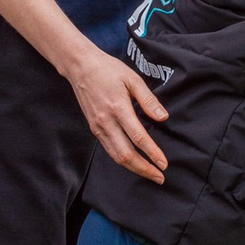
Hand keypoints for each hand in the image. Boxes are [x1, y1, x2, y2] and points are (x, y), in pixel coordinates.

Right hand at [69, 44, 169, 183]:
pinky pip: (109, 150)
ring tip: (150, 174)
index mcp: (118, 108)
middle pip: (126, 154)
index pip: (138, 138)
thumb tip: (163, 117)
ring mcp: (98, 127)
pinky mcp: (94, 129)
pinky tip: (134, 163)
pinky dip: (123, 160)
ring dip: (134, 168)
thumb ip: (148, 100)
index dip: (152, 153)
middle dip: (144, 169)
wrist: (80, 67)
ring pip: (116, 156)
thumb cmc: (108, 70)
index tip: (164, 164)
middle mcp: (106, 122)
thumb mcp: (133, 79)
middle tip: (160, 177)